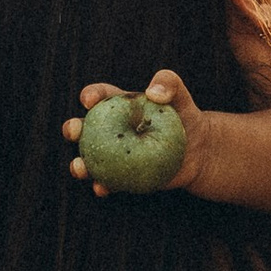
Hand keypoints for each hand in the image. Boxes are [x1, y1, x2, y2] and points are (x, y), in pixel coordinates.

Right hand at [64, 68, 199, 187]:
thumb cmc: (186, 117)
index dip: (90, 95)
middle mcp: (111, 130)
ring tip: (79, 167)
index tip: (88, 99)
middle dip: (72, 128)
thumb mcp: (181, 96)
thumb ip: (169, 83)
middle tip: (73, 130)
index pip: (101, 97)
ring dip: (79, 164)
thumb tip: (153, 93)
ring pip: (89, 159)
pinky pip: (109, 183)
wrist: (198, 151)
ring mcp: (115, 154)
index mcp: (119, 106)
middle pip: (84, 129)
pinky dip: (102, 186)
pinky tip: (101, 188)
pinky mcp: (123, 176)